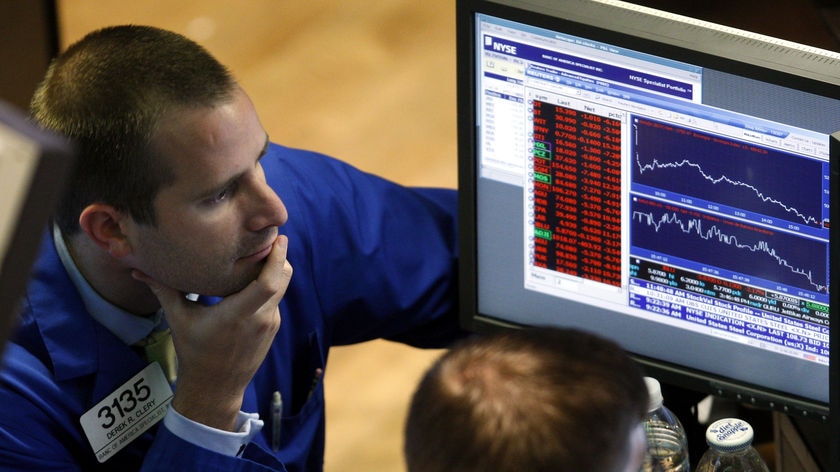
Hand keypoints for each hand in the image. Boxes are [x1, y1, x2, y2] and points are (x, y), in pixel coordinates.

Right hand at [132, 235, 292, 430]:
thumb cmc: (195, 353)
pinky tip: (254, 278)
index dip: (277, 259)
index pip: (268, 283)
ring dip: (274, 270)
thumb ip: (164, 290)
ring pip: (282, 288)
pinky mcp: (272, 328)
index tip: (279, 238)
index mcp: (239, 314)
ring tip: (260, 253)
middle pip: (283, 278)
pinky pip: (276, 300)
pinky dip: (269, 286)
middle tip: (269, 237)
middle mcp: (260, 318)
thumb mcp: (179, 319)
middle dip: (279, 256)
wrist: (215, 389)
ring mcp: (270, 324)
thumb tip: (138, 270)